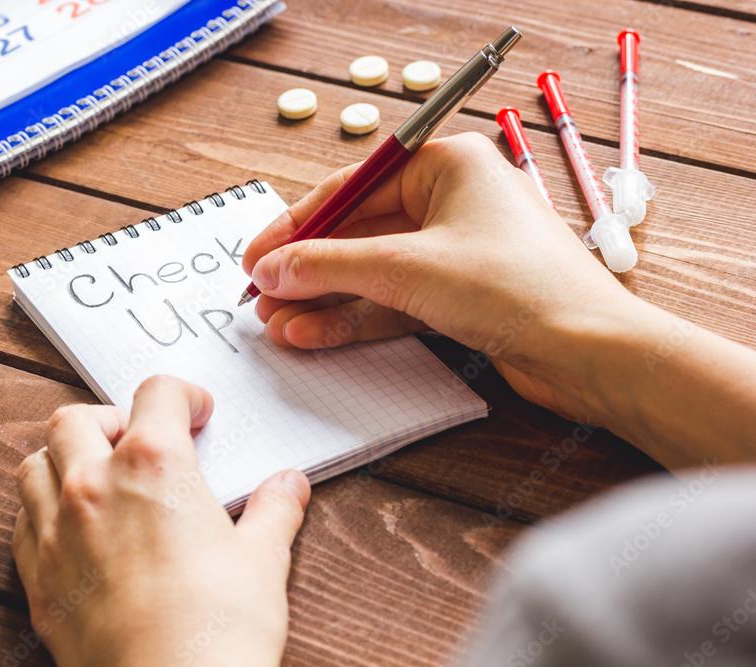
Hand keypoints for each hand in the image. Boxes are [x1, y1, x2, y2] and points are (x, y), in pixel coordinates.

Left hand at [12, 376, 310, 666]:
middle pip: (76, 419)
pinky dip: (41, 510)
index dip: (182, 394)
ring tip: (96, 476)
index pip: (157, 393)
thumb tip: (288, 485)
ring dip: (63, 458)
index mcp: (154, 465)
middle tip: (138, 439)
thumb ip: (273, 511)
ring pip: (35, 464)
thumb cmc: (218, 630)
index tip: (196, 412)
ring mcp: (56, 532)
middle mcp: (94, 486)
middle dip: (109, 418)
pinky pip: (21, 521)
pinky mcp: (38, 580)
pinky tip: (71, 528)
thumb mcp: (262, 561)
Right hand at [242, 133, 634, 418]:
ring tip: (277, 325)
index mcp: (448, 163)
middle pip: (358, 232)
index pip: (351, 186)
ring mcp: (457, 250)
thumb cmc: (519, 288)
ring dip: (324, 300)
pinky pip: (394, 300)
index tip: (256, 256)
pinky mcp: (460, 295)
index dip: (296, 224)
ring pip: (372, 271)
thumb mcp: (406, 268)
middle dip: (307, 271)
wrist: (590, 354)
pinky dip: (356, 318)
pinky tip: (314, 335)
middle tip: (261, 297)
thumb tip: (273, 268)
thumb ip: (330, 266)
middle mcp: (452, 200)